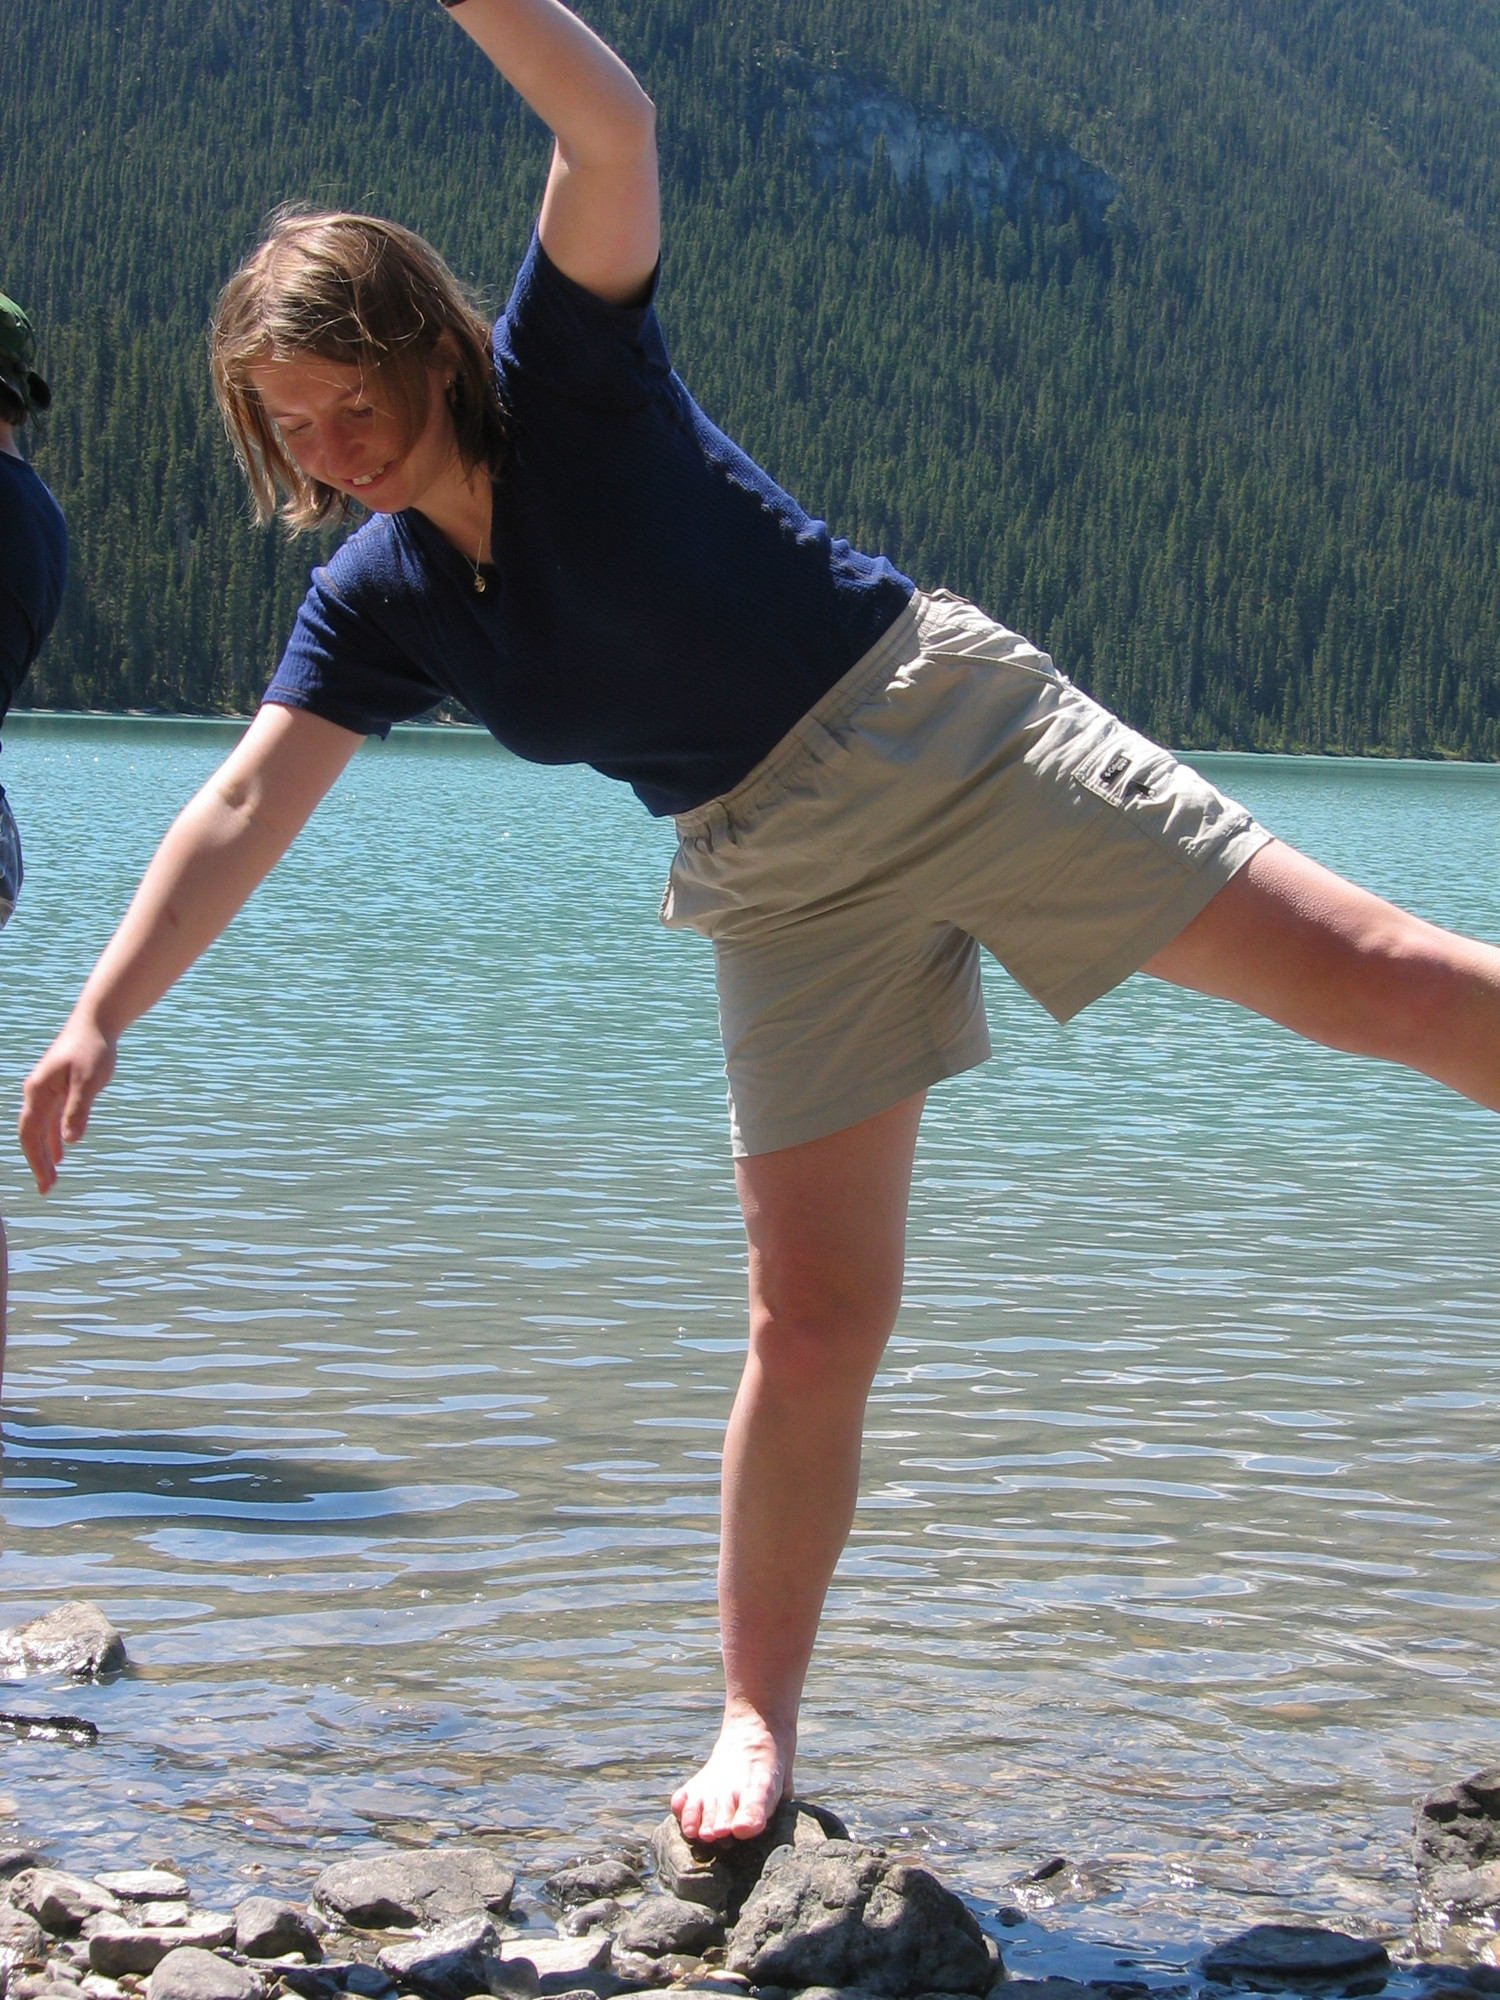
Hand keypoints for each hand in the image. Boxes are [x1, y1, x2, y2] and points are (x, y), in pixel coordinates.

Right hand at [18, 1014, 117, 1192]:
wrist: (97, 1023)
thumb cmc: (93, 1049)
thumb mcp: (89, 1081)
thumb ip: (78, 1110)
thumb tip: (69, 1141)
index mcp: (38, 1091)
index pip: (30, 1133)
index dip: (35, 1159)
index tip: (45, 1181)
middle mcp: (37, 1092)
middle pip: (31, 1134)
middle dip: (38, 1161)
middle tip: (47, 1188)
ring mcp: (46, 1090)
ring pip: (41, 1128)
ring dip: (45, 1152)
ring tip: (51, 1176)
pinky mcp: (59, 1088)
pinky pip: (51, 1119)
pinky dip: (54, 1136)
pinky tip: (61, 1151)